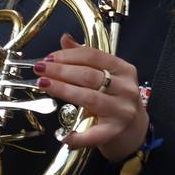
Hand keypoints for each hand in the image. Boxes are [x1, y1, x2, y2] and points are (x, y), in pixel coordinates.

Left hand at [35, 33, 147, 162]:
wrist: (134, 129)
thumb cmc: (115, 98)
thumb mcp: (106, 75)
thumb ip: (85, 57)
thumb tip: (65, 39)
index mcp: (123, 70)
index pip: (94, 56)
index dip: (68, 55)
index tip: (49, 58)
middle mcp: (125, 89)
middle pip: (89, 76)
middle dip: (61, 71)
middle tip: (40, 69)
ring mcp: (121, 111)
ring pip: (88, 98)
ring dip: (63, 91)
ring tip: (44, 85)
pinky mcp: (114, 131)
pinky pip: (92, 134)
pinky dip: (76, 135)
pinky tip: (61, 134)